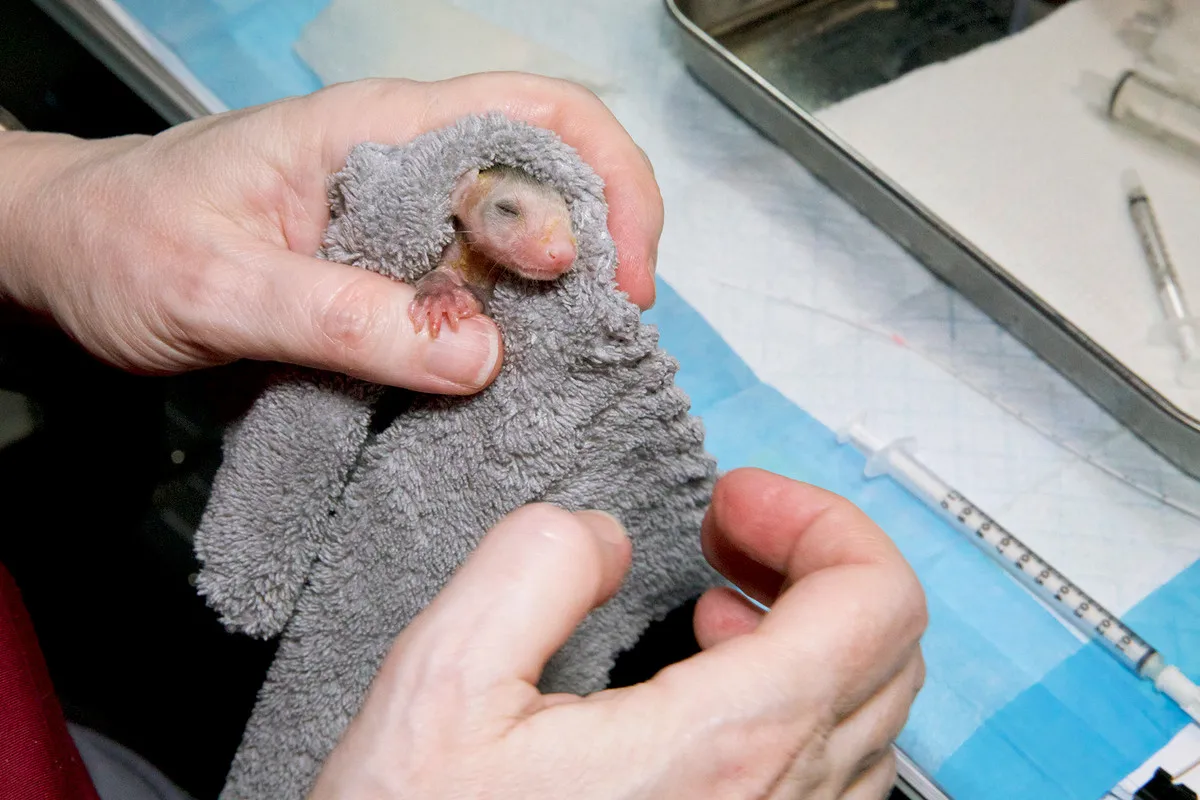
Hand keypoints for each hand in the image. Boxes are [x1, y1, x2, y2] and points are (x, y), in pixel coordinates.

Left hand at [0, 74, 662, 393]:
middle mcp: (406, 165)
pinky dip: (508, 333)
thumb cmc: (123, 241)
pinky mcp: (389, 270)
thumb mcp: (218, 288)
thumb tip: (475, 356)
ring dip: (557, 302)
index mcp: (378, 132)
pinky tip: (503, 378)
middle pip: (552, 177)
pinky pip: (474, 292)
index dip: (607, 188)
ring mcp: (401, 220)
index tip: (620, 286)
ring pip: (519, 243)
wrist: (67, 255)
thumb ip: (342, 319)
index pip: (537, 119)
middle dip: (600, 250)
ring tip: (560, 370)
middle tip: (601, 339)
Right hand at [311, 468, 926, 798]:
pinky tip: (712, 692)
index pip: (874, 600)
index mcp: (725, 749)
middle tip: (726, 533)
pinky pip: (831, 775)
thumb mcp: (442, 687)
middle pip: (887, 647)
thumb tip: (606, 540)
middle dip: (812, 559)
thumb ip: (534, 568)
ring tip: (719, 605)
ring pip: (867, 714)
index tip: (732, 502)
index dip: (816, 518)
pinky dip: (797, 701)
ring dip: (809, 630)